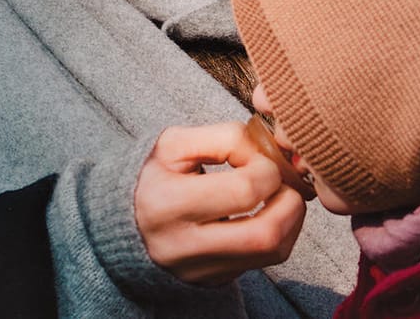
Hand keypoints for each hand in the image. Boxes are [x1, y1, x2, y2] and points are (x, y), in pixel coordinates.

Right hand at [135, 123, 306, 284]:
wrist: (128, 220)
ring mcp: (200, 270)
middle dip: (291, 201)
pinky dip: (280, 234)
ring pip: (273, 253)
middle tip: (284, 181)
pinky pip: (265, 262)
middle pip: (265, 234)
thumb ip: (225, 137)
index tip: (258, 159)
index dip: (267, 169)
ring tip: (282, 195)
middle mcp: (183, 247)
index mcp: (168, 204)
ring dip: (292, 220)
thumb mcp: (175, 143)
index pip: (244, 191)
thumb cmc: (156, 175)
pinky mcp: (213, 280)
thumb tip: (268, 154)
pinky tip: (269, 213)